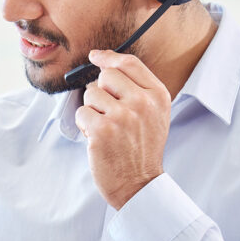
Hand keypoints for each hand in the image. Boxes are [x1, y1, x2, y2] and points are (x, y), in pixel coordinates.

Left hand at [74, 49, 170, 209]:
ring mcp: (122, 117)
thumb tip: (105, 61)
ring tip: (106, 128)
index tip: (96, 56)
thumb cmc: (142, 148)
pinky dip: (84, 125)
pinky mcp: (102, 131)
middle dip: (101, 92)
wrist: (139, 184)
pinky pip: (81, 113)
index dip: (109, 57)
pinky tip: (97, 138)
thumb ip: (137, 87)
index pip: (130, 64)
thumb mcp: (154, 114)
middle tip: (109, 113)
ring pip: (90, 94)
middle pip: (106, 76)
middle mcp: (142, 103)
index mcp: (158, 96)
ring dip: (92, 110)